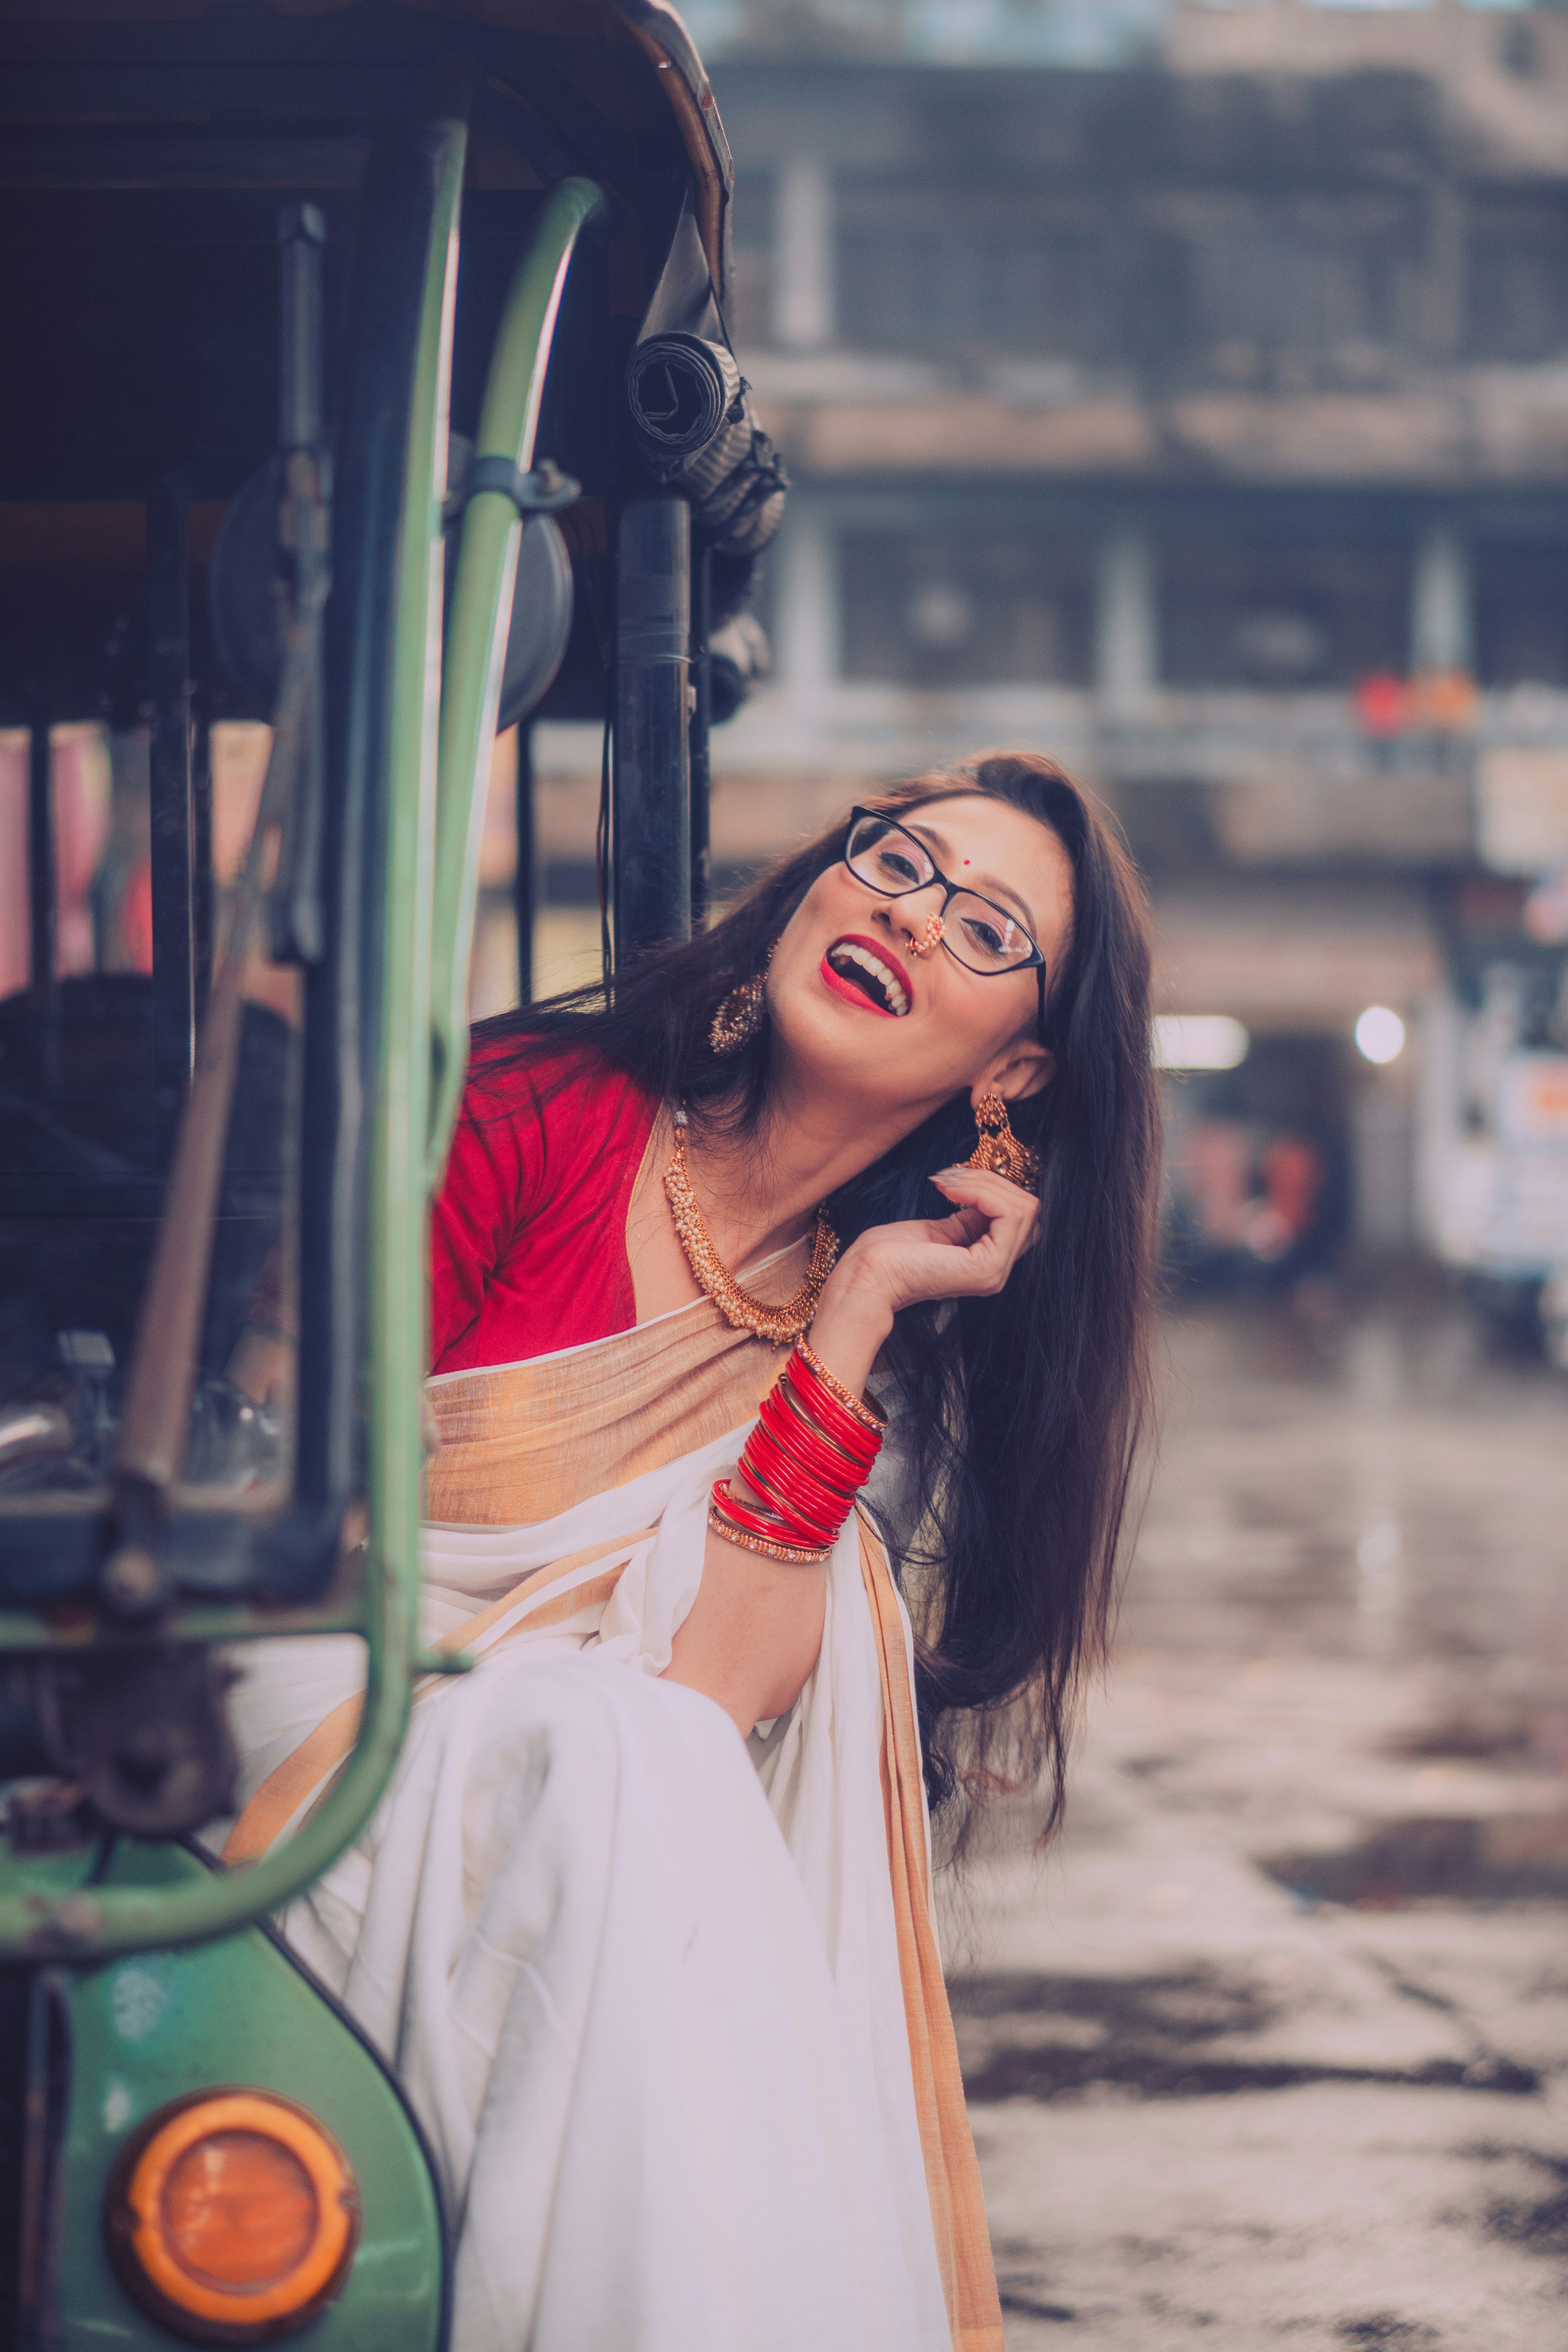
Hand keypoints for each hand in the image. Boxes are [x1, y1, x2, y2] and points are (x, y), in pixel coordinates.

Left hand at [807, 1165, 1040, 1395]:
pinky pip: (1009, 1215)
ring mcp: (996, 1272)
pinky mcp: (988, 1267)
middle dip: (991, 1180)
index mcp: (988, 1260)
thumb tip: (988, 1192)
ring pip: (1023, 1208)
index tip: (953, 1181)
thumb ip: (971, 1217)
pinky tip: (950, 1193)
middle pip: (1027, 1208)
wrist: (868, 1276)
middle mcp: (999, 1270)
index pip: (1018, 1214)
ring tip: (948, 1184)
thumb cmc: (892, 1253)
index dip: (993, 1188)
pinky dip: (982, 1192)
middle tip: (950, 1178)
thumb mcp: (941, 1229)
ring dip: (985, 1183)